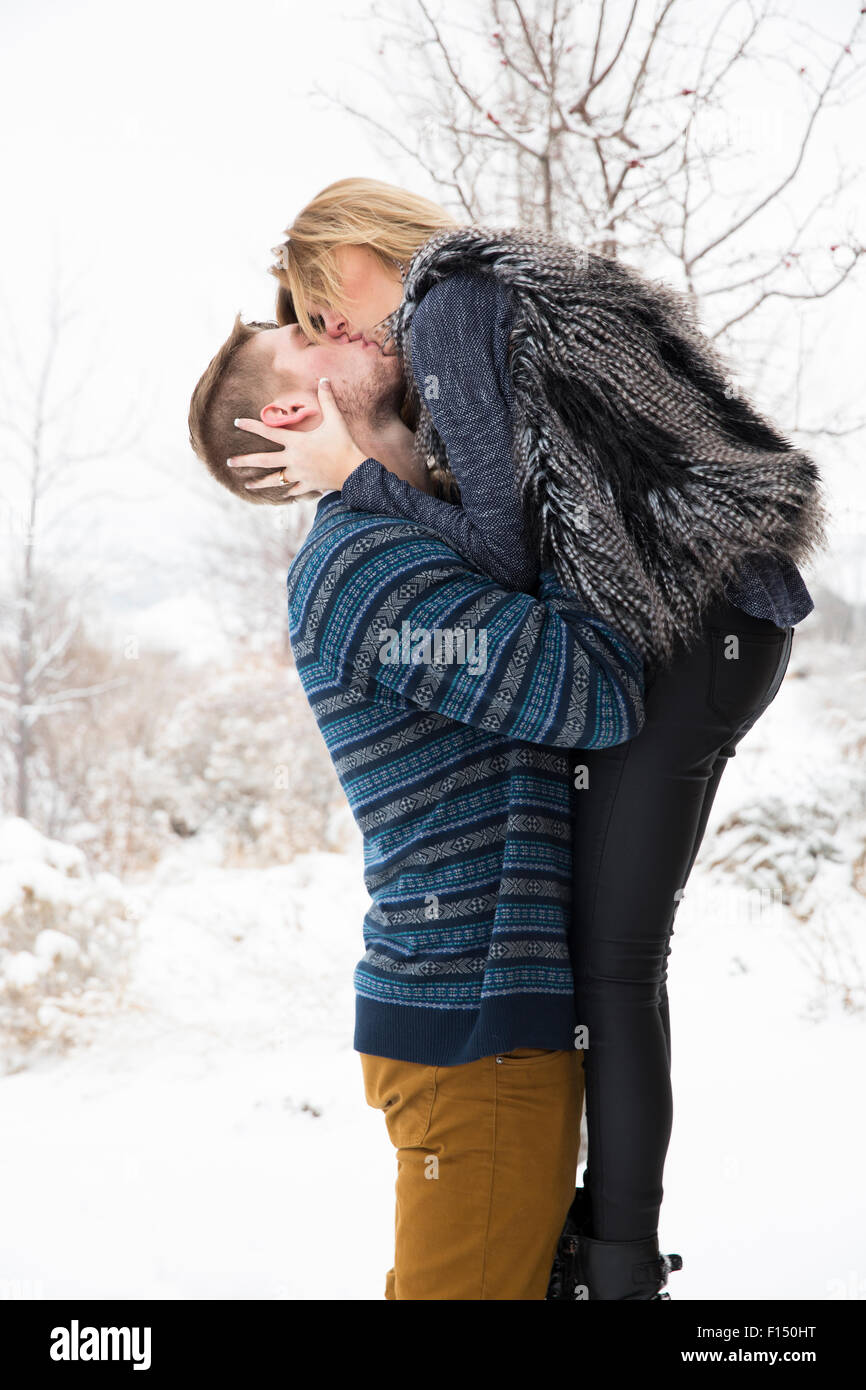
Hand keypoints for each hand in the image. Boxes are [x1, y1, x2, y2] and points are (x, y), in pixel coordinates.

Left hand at [227, 378, 366, 495]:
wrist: (354, 471)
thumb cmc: (345, 444)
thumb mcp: (336, 419)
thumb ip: (327, 399)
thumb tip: (324, 379)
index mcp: (296, 442)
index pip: (268, 432)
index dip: (251, 426)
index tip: (236, 423)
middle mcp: (293, 459)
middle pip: (263, 460)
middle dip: (244, 461)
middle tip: (229, 462)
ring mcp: (299, 474)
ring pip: (275, 480)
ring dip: (260, 483)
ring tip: (247, 485)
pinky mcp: (308, 485)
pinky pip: (294, 489)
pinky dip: (289, 490)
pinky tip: (283, 493)